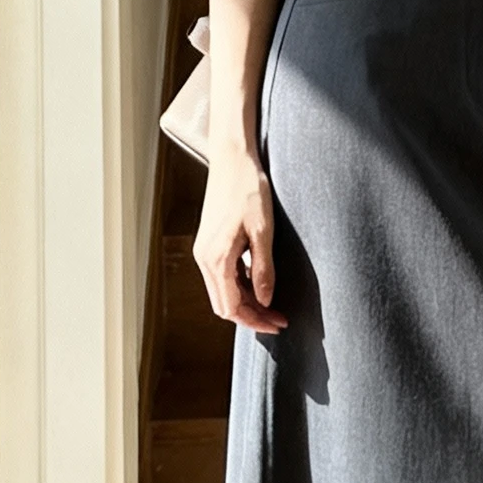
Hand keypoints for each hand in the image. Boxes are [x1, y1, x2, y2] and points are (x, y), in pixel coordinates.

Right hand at [195, 146, 286, 333]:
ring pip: (222, 292)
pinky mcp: (208, 243)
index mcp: (216, 260)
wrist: (232, 159)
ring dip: (246, 302)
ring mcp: (204, 251)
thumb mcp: (263, 232)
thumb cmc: (249, 190)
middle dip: (251, 316)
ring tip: (273, 304)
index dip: (256, 321)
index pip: (232, 308)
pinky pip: (222, 276)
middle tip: (278, 319)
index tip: (279, 324)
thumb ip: (263, 270)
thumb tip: (266, 301)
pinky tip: (259, 282)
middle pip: (224, 305)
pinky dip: (239, 286)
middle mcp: (204, 259)